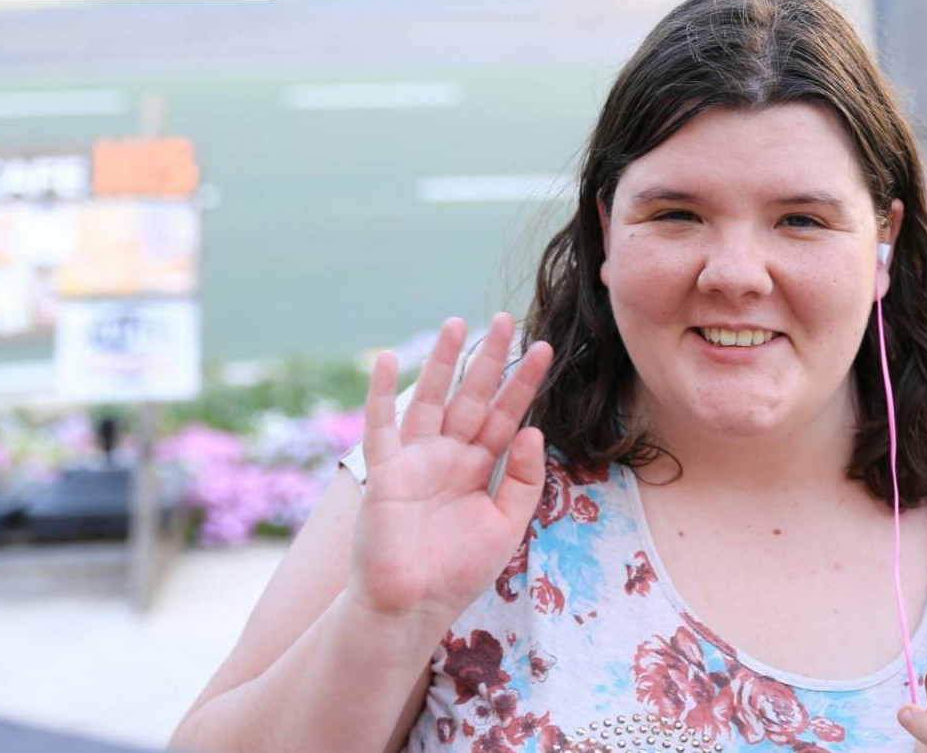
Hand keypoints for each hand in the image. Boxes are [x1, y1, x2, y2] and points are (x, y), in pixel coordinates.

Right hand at [349, 312, 553, 624]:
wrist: (412, 607)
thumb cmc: (458, 571)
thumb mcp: (507, 525)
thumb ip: (524, 480)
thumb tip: (534, 431)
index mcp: (479, 467)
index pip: (507, 415)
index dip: (524, 383)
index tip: (545, 348)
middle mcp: (448, 455)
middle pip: (472, 396)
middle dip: (489, 358)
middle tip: (507, 318)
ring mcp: (416, 459)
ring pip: (431, 399)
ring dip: (442, 361)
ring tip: (456, 323)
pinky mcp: (385, 473)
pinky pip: (381, 426)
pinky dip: (382, 393)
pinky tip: (389, 360)